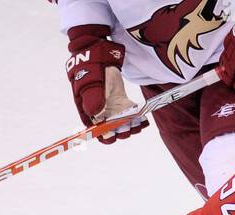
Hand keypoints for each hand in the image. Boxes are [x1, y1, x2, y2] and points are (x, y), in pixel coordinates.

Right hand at [65, 24, 147, 143]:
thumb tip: (97, 116)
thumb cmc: (91, 71)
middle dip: (123, 130)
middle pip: (114, 133)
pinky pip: (133, 117)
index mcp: (91, 114)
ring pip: (125, 127)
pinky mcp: (124, 106)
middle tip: (129, 123)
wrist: (100, 59)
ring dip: (133, 126)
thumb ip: (92, 100)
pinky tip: (144, 117)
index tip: (115, 130)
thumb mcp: (90, 85)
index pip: (98, 133)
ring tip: (138, 121)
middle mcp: (103, 116)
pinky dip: (139, 119)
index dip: (107, 136)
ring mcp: (114, 112)